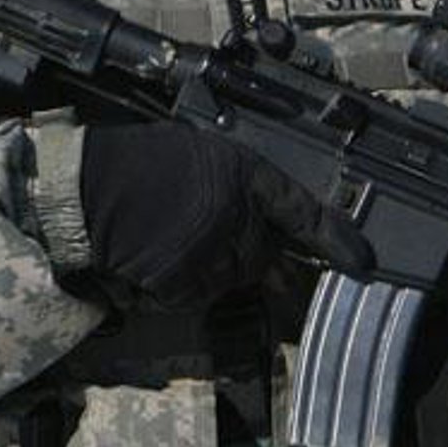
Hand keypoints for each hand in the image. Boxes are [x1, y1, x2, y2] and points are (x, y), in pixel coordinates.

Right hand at [79, 120, 370, 309]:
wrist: (86, 191)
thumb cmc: (133, 163)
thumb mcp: (194, 153)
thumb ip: (232, 181)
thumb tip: (255, 212)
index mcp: (241, 174)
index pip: (301, 209)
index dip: (333, 236)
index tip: (361, 261)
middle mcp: (237, 216)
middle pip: (264, 254)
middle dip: (248, 251)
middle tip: (208, 235)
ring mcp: (214, 254)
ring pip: (233, 276)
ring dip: (215, 267)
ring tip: (172, 239)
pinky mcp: (188, 283)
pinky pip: (200, 293)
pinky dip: (184, 284)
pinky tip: (158, 257)